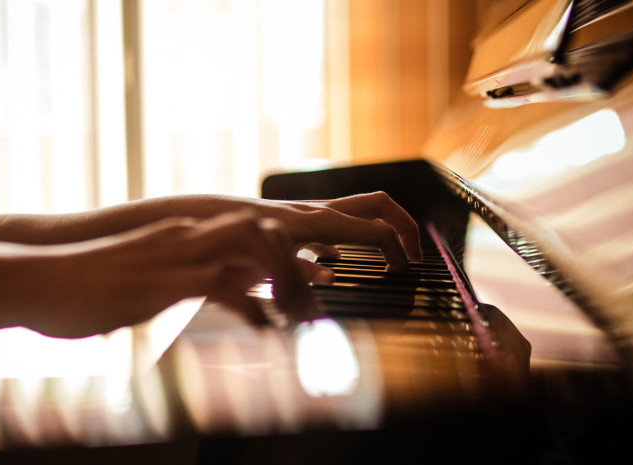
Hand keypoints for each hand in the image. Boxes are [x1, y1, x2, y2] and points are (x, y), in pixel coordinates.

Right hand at [31, 210, 320, 336]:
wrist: (32, 280)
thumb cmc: (83, 286)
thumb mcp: (145, 279)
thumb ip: (182, 279)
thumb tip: (218, 289)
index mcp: (184, 236)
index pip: (253, 229)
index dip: (291, 253)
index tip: (313, 282)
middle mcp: (186, 236)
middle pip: (265, 229)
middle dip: (300, 267)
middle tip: (311, 310)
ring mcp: (174, 255)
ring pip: (254, 244)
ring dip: (286, 281)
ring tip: (297, 320)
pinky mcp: (161, 282)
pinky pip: (224, 285)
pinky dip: (255, 308)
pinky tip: (266, 331)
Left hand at [255, 191, 421, 270]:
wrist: (218, 218)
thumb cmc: (244, 237)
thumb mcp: (274, 258)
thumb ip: (304, 271)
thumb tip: (332, 278)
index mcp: (325, 220)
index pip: (379, 230)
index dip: (399, 251)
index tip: (406, 270)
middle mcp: (324, 211)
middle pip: (381, 206)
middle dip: (405, 226)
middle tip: (414, 255)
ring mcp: (315, 213)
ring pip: (363, 212)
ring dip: (382, 230)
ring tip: (391, 258)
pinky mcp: (303, 222)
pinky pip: (338, 225)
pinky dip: (350, 240)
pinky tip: (339, 260)